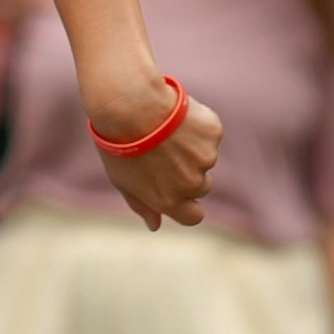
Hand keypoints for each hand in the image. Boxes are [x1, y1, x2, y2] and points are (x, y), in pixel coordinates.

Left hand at [97, 86, 222, 230]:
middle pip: (202, 186)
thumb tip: (155, 226)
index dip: (189, 204)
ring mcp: (206, 158)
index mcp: (170, 201)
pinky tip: (175, 117)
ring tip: (164, 130)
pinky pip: (209, 133)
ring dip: (192, 147)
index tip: (179, 190)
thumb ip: (142, 206)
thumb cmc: (120, 145)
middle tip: (165, 152)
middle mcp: (192, 184)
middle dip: (189, 173)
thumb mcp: (123, 182)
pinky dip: (197, 126)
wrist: (131, 107)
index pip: (194, 216)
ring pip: (205, 157)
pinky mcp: (213, 133)